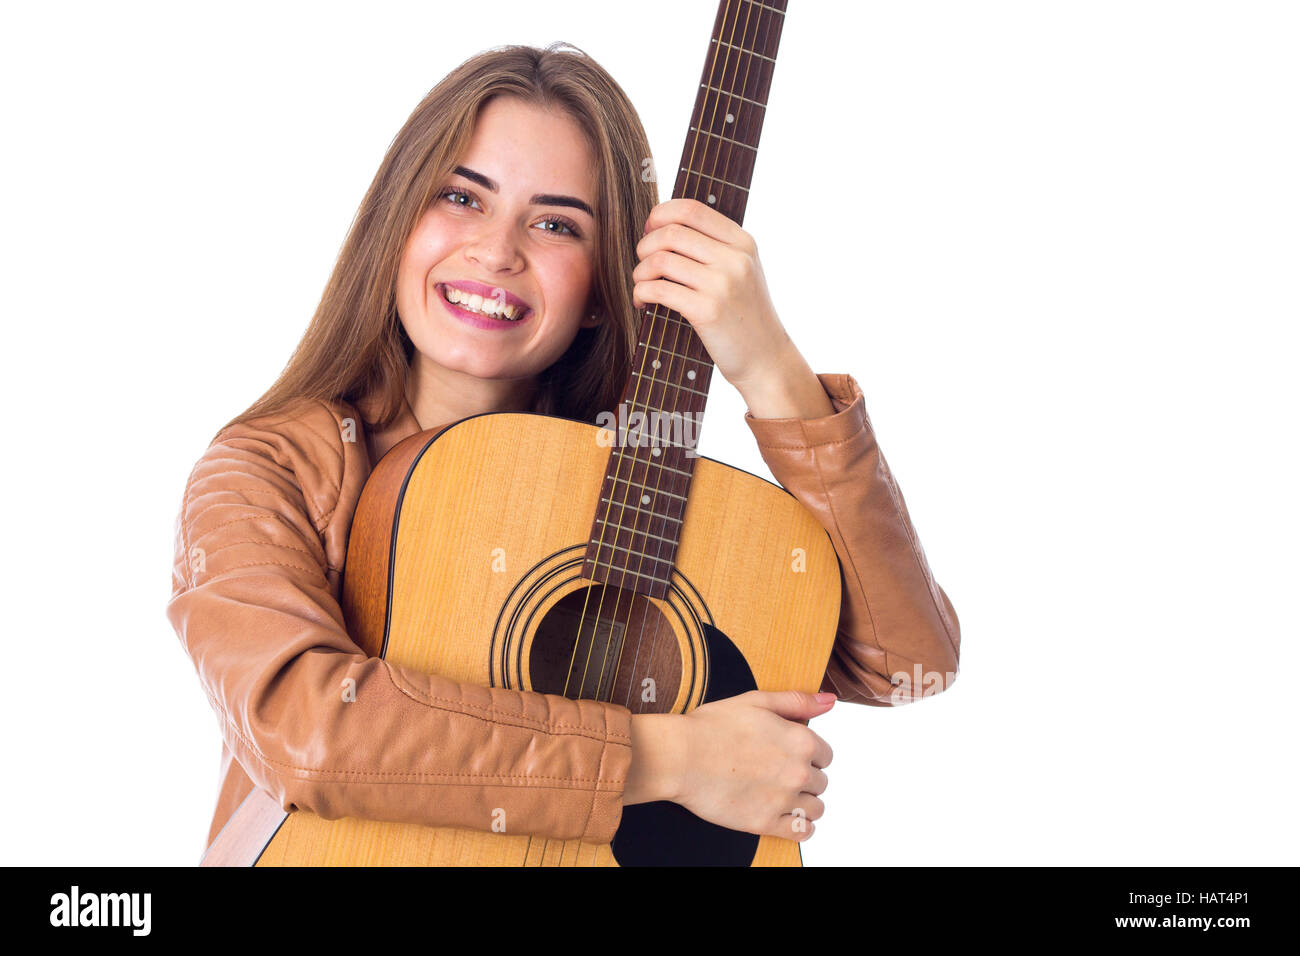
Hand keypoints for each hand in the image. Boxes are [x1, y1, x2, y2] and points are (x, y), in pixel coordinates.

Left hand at [634, 198, 794, 394]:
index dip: (660, 215)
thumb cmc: (746, 316)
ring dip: (640, 272)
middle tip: (643, 264)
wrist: (766, 359)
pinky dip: (641, 293)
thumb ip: (715, 246)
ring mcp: (722, 284)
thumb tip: (663, 226)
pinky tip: (643, 302)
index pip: (691, 209)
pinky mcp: (708, 311)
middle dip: (645, 246)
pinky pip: (658, 290)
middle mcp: (735, 258)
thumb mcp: (743, 271)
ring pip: (660, 260)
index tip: (649, 231)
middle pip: (671, 232)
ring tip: (642, 285)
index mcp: (742, 242)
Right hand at [667, 690, 834, 841]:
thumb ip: (797, 701)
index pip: (826, 755)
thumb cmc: (712, 727)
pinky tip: (786, 816)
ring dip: (804, 802)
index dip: (809, 754)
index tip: (791, 755)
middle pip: (821, 782)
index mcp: (800, 740)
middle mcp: (798, 772)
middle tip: (778, 772)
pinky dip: (799, 827)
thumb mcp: (757, 701)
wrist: (681, 756)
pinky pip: (801, 832)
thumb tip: (829, 701)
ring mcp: (783, 800)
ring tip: (782, 794)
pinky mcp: (765, 822)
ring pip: (816, 808)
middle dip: (805, 777)